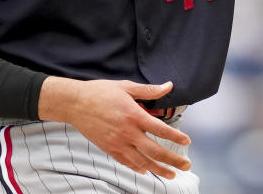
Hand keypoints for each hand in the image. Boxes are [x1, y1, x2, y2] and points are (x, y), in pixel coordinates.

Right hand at [38, 77, 191, 178]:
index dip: (176, 137)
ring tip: (171, 175)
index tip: (187, 142)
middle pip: (155, 151)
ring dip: (158, 170)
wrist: (75, 104)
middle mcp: (127, 132)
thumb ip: (149, 90)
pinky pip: (126, 162)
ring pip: (142, 161)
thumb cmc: (101, 92)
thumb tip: (169, 86)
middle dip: (173, 160)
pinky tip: (146, 170)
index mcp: (134, 115)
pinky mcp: (109, 149)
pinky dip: (138, 168)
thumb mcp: (126, 87)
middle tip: (186, 166)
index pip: (160, 130)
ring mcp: (117, 143)